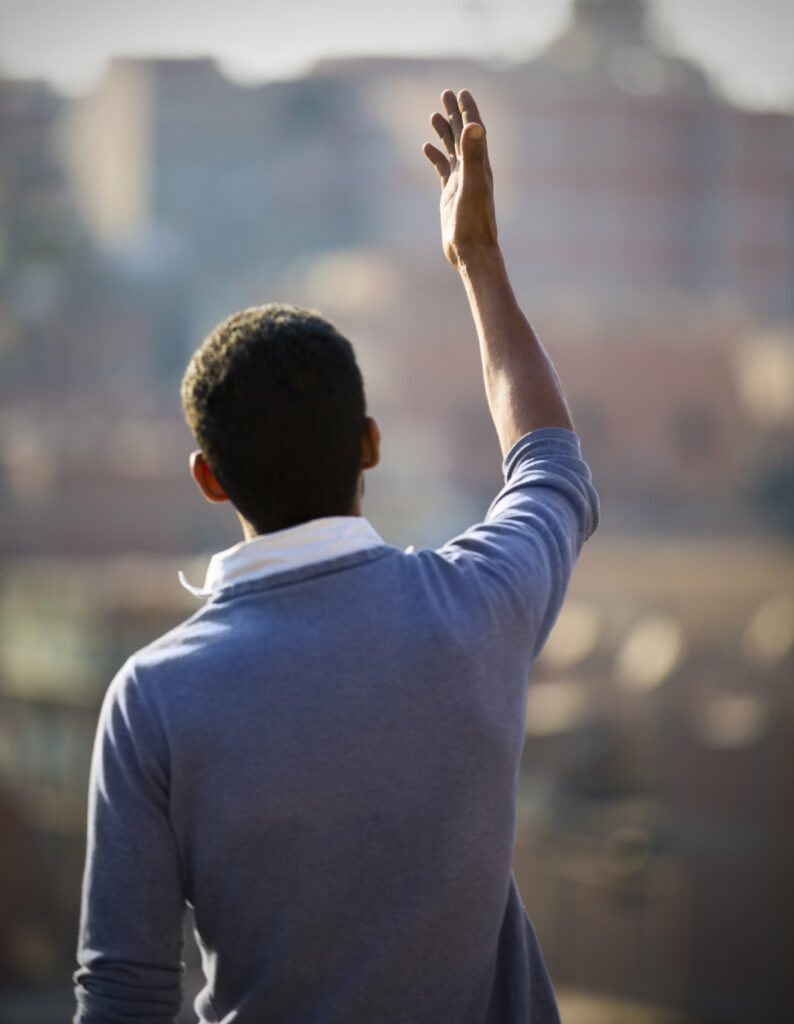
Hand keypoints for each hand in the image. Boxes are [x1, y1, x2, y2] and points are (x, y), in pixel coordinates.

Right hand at [423, 89, 496, 267]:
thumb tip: (474, 125)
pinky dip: (436, 156)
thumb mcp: (472, 186)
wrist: (472, 252)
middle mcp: (472, 171)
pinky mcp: (451, 195)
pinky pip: (443, 169)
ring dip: (444, 132)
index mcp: (480, 165)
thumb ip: (474, 155)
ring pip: (452, 150)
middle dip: (454, 114)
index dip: (469, 110)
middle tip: (445, 93)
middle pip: (463, 135)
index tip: (461, 91)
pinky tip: (427, 148)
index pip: (475, 131)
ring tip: (433, 115)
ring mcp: (461, 183)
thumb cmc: (474, 222)